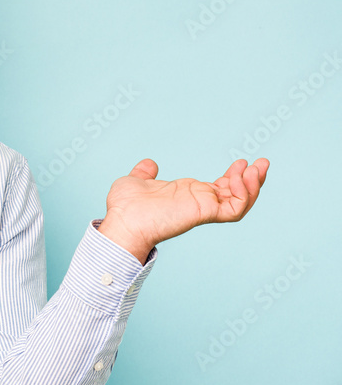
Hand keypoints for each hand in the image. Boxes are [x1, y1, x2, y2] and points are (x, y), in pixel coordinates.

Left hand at [96, 157, 269, 263]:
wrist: (121, 222)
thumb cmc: (124, 208)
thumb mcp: (136, 182)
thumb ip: (145, 173)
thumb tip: (149, 164)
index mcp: (186, 196)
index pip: (219, 189)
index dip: (233, 178)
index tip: (240, 163)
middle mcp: (198, 203)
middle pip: (236, 195)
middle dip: (252, 180)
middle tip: (262, 163)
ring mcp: (202, 209)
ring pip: (240, 203)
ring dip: (253, 186)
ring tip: (258, 168)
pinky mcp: (204, 213)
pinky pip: (233, 208)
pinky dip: (243, 194)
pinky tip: (242, 177)